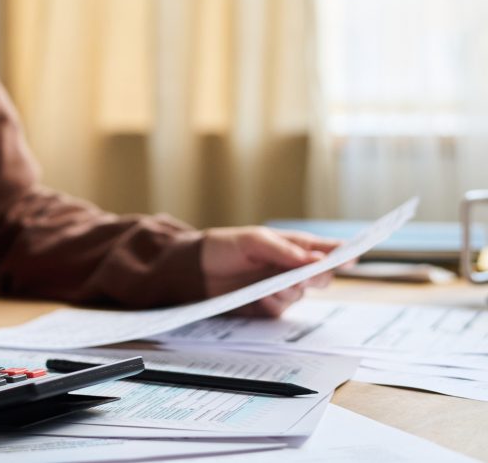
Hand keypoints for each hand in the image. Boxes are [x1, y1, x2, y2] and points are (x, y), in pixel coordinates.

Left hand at [201, 227, 339, 316]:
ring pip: (302, 294)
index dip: (343, 253)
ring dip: (290, 290)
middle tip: (302, 276)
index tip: (353, 257)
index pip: (325, 249)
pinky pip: (282, 308)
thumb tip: (315, 259)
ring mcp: (282, 288)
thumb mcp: (253, 241)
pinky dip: (274, 303)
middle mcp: (292, 269)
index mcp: (293, 247)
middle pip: (321, 276)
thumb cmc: (226, 247)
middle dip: (316, 277)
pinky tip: (261, 297)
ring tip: (271, 285)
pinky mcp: (269, 306)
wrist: (197, 270)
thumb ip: (284, 250)